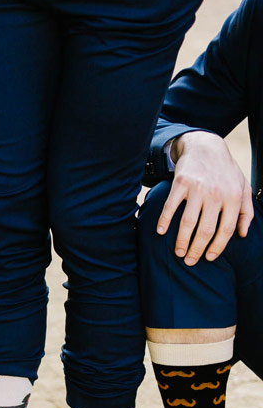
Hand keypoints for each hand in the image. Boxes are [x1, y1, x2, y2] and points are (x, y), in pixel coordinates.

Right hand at [158, 131, 251, 264]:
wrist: (206, 147)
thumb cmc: (225, 171)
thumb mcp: (243, 188)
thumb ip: (246, 212)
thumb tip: (242, 234)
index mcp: (233, 198)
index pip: (226, 230)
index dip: (217, 247)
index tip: (208, 258)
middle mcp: (216, 194)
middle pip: (205, 230)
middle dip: (197, 249)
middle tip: (190, 261)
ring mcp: (197, 189)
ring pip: (188, 222)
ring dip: (181, 241)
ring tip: (178, 253)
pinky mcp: (181, 183)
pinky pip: (170, 207)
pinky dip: (164, 221)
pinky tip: (160, 232)